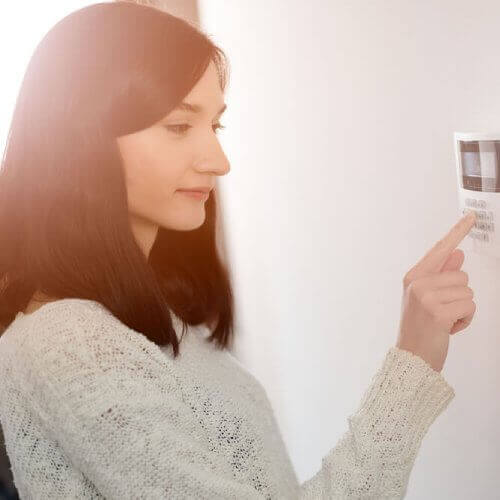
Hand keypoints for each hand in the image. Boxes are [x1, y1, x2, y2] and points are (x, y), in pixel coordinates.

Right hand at [395, 211, 476, 371]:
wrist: (411, 358)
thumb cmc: (421, 328)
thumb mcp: (427, 299)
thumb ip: (441, 275)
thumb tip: (458, 255)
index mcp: (414, 276)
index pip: (440, 249)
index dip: (457, 232)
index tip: (473, 216)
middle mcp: (418, 282)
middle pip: (461, 275)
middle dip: (460, 295)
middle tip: (442, 312)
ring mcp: (426, 296)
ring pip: (468, 292)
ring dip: (463, 310)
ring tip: (444, 322)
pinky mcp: (437, 312)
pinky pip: (469, 307)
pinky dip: (465, 321)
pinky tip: (449, 329)